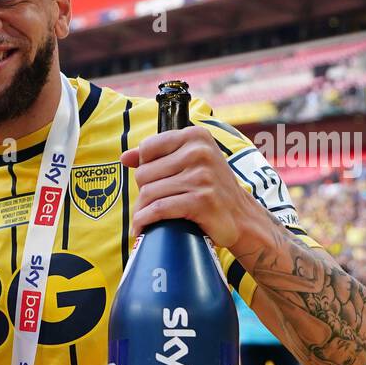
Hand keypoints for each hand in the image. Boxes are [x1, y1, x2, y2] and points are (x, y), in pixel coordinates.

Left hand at [121, 126, 263, 250]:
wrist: (241, 216)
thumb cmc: (210, 188)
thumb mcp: (189, 163)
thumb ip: (158, 156)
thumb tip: (125, 157)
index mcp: (195, 136)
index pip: (147, 148)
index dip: (144, 167)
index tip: (155, 180)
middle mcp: (199, 152)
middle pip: (144, 173)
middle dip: (143, 191)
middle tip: (154, 202)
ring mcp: (202, 176)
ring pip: (148, 193)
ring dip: (141, 210)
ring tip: (146, 217)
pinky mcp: (201, 200)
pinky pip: (158, 209)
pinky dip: (145, 221)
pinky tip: (142, 227)